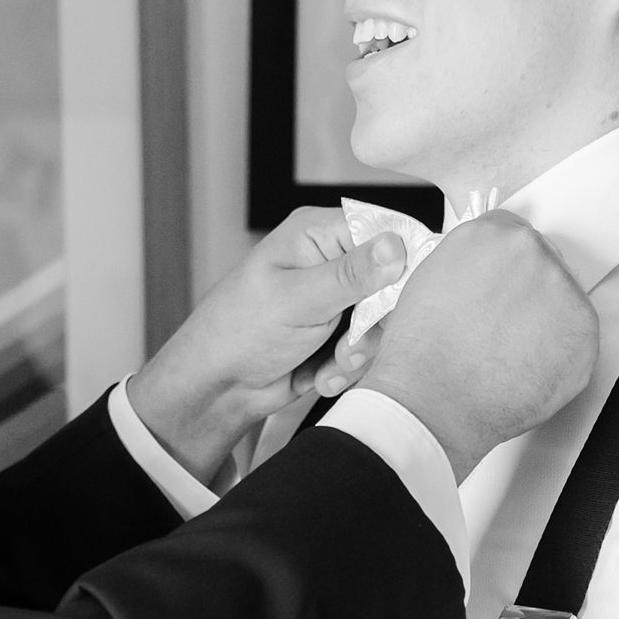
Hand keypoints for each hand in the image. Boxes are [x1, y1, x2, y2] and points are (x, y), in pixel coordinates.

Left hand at [127, 209, 412, 483]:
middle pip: (389, 282)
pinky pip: (364, 349)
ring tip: (330, 364)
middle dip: (374, 322)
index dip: (400, 263)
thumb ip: (351, 275)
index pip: (383, 231)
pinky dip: (344, 368)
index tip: (396, 298)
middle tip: (351, 346)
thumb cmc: (239, 333)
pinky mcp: (334, 334)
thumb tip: (396, 246)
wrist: (217, 388)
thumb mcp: (298, 300)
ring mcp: (333, 299)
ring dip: (358, 352)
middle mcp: (329, 261)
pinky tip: (318, 375)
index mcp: (317, 233)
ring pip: (380, 322)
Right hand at [356, 213, 597, 480]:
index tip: (500, 290)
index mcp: (490, 235)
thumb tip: (488, 278)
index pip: (511, 237)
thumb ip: (470, 266)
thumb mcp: (429, 282)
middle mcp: (531, 253)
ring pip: (563, 301)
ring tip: (511, 355)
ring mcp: (564, 291)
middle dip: (527, 293)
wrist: (432, 402)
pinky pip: (577, 339)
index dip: (503, 269)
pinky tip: (528, 369)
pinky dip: (559, 356)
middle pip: (542, 263)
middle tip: (502, 329)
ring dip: (545, 323)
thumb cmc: (420, 354)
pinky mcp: (585, 332)